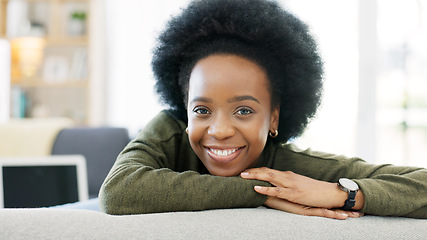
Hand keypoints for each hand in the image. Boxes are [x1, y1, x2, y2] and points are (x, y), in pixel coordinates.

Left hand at [240, 167, 363, 216]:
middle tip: (239, 172)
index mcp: (288, 175)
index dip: (256, 170)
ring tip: (243, 176)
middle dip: (252, 171)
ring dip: (255, 176)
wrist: (330, 192)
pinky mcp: (294, 193)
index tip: (245, 171)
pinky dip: (265, 188)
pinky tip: (256, 188)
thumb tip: (276, 185)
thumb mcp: (298, 185)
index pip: (269, 170)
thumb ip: (287, 184)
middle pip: (266, 171)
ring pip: (269, 177)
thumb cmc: (314, 190)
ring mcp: (291, 184)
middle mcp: (288, 177)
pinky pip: (277, 190)